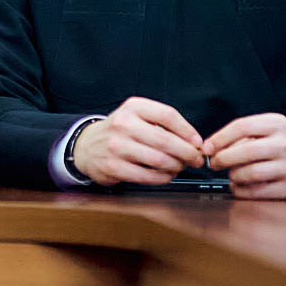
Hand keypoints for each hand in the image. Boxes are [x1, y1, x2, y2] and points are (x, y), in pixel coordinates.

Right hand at [71, 97, 204, 186]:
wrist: (87, 146)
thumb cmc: (119, 131)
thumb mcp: (137, 116)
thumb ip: (162, 124)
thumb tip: (193, 142)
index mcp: (133, 107)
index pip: (168, 115)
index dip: (188, 131)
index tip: (198, 142)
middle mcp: (123, 124)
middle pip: (165, 140)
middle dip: (187, 153)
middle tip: (196, 159)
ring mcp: (117, 146)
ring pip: (159, 160)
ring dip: (176, 167)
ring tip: (180, 167)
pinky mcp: (114, 167)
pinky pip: (148, 176)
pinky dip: (163, 178)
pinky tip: (166, 175)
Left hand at [203, 113, 285, 199]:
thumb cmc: (277, 144)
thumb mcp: (264, 129)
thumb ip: (239, 135)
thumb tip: (209, 147)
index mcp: (277, 124)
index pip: (241, 127)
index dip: (219, 138)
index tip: (207, 147)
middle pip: (246, 151)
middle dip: (223, 158)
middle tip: (214, 163)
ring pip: (251, 173)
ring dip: (233, 176)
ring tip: (231, 174)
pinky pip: (258, 191)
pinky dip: (242, 190)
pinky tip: (239, 185)